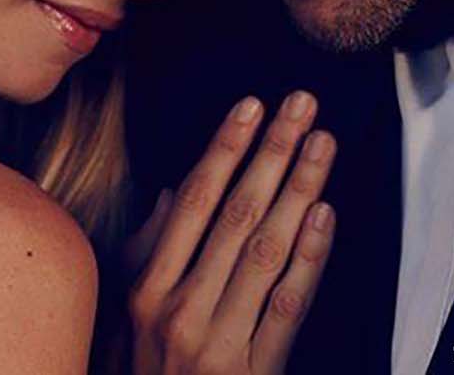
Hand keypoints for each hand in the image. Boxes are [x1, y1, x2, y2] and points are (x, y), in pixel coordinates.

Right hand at [129, 91, 335, 372]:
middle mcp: (180, 308)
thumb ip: (147, 250)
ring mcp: (218, 342)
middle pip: (237, 213)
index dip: (225, 148)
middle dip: (272, 151)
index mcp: (147, 287)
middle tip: (301, 106)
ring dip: (299, 189)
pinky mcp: (254, 374)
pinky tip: (325, 215)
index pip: (193, 200)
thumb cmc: (144, 374)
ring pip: (267, 250)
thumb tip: (170, 193)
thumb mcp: (128, 313)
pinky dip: (310, 257)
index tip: (251, 105)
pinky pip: (288, 306)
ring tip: (322, 145)